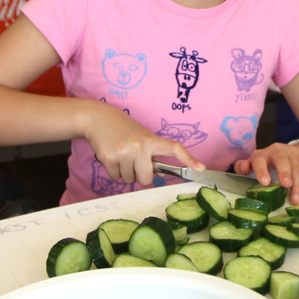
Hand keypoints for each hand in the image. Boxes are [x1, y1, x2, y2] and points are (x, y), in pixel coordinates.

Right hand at [83, 102, 204, 186]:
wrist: (98, 118)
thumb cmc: (123, 129)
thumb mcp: (142, 136)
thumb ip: (152, 154)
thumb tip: (162, 174)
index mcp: (152, 139)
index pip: (175, 149)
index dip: (188, 159)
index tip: (200, 168)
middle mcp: (140, 146)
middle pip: (147, 179)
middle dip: (141, 177)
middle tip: (134, 164)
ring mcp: (125, 153)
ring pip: (129, 180)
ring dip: (125, 173)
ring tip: (121, 156)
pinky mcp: (109, 159)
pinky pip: (116, 178)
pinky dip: (114, 172)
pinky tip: (112, 157)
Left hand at [234, 143, 298, 204]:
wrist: (288, 153)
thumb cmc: (267, 164)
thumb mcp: (254, 165)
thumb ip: (244, 167)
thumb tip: (243, 167)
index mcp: (262, 155)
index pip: (259, 160)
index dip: (262, 170)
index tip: (265, 182)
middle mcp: (276, 151)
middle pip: (280, 159)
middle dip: (283, 172)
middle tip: (285, 185)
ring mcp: (290, 152)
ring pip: (294, 164)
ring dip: (296, 181)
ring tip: (295, 198)